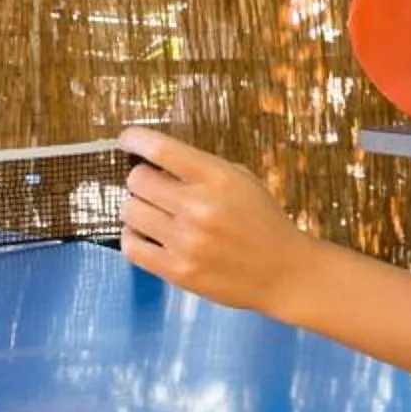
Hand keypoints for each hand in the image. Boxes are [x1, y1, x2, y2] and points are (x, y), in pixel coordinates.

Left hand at [120, 127, 312, 314]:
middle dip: (141, 180)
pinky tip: (147, 235)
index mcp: (216, 178)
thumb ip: (201, 169)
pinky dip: (133, 237)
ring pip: (129, 211)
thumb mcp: (241, 180)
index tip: (127, 139)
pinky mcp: (178, 271)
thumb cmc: (262, 223)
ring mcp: (186, 242)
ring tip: (153, 213)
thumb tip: (155, 161)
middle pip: (137, 180)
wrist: (284, 272)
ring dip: (136, 208)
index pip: (160, 149)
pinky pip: (132, 247)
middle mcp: (198, 208)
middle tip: (153, 188)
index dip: (135, 139)